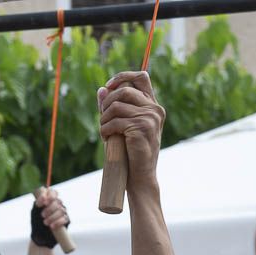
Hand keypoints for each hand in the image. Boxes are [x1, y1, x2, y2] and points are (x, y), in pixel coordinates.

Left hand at [35, 188, 68, 230]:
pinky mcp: (66, 220)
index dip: (50, 196)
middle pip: (57, 202)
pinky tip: (52, 226)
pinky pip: (65, 218)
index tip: (44, 203)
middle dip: (49, 209)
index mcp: (49, 200)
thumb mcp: (34, 212)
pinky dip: (58, 222)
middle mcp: (57, 204)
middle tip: (42, 215)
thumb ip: (38, 203)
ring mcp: (63, 212)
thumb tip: (44, 197)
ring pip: (61, 210)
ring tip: (45, 223)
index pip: (53, 192)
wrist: (40, 237)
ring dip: (52, 216)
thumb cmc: (37, 222)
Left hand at [96, 72, 164, 187]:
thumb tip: (101, 89)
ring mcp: (149, 118)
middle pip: (123, 90)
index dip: (122, 77)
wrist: (141, 177)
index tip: (108, 86)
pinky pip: (114, 121)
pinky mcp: (141, 128)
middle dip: (107, 103)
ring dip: (104, 119)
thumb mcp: (123, 126)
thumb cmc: (131, 153)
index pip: (141, 77)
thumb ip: (113, 107)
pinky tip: (106, 138)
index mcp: (153, 106)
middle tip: (103, 118)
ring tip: (104, 131)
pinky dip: (105, 130)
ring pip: (116, 106)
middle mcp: (154, 109)